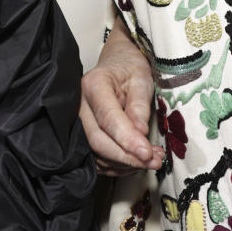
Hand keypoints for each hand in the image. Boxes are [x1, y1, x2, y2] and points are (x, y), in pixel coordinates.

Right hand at [80, 21, 164, 175]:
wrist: (117, 64)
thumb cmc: (129, 69)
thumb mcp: (141, 79)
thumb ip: (139, 106)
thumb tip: (140, 133)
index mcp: (94, 85)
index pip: (108, 119)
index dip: (127, 139)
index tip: (147, 153)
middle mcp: (79, 105)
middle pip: (98, 141)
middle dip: (127, 157)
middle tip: (154, 161)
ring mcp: (77, 122)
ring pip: (96, 154)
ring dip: (125, 164)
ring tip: (151, 160)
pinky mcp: (82, 135)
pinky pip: (96, 159)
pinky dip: (117, 166)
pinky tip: (136, 161)